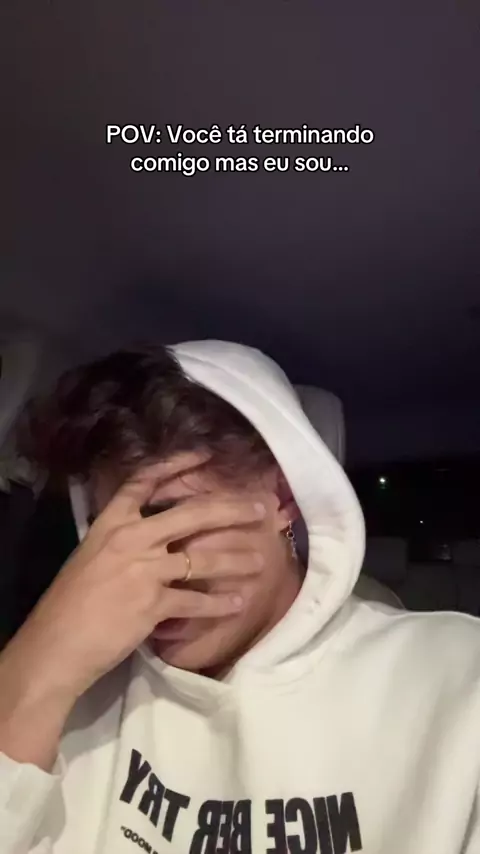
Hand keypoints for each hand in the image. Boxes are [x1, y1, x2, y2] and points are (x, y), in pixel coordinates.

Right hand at [6, 457, 266, 699]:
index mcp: (111, 523)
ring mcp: (144, 570)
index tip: (205, 456)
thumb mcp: (92, 555)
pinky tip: (238, 603)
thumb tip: (156, 537)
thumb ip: (122, 540)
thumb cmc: (69, 601)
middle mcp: (132, 539)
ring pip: (202, 558)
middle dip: (231, 510)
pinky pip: (196, 600)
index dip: (176, 465)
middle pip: (191, 514)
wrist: (57, 642)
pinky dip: (219, 604)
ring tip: (260, 561)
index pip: (144, 482)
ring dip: (235, 559)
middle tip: (260, 508)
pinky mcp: (153, 604)